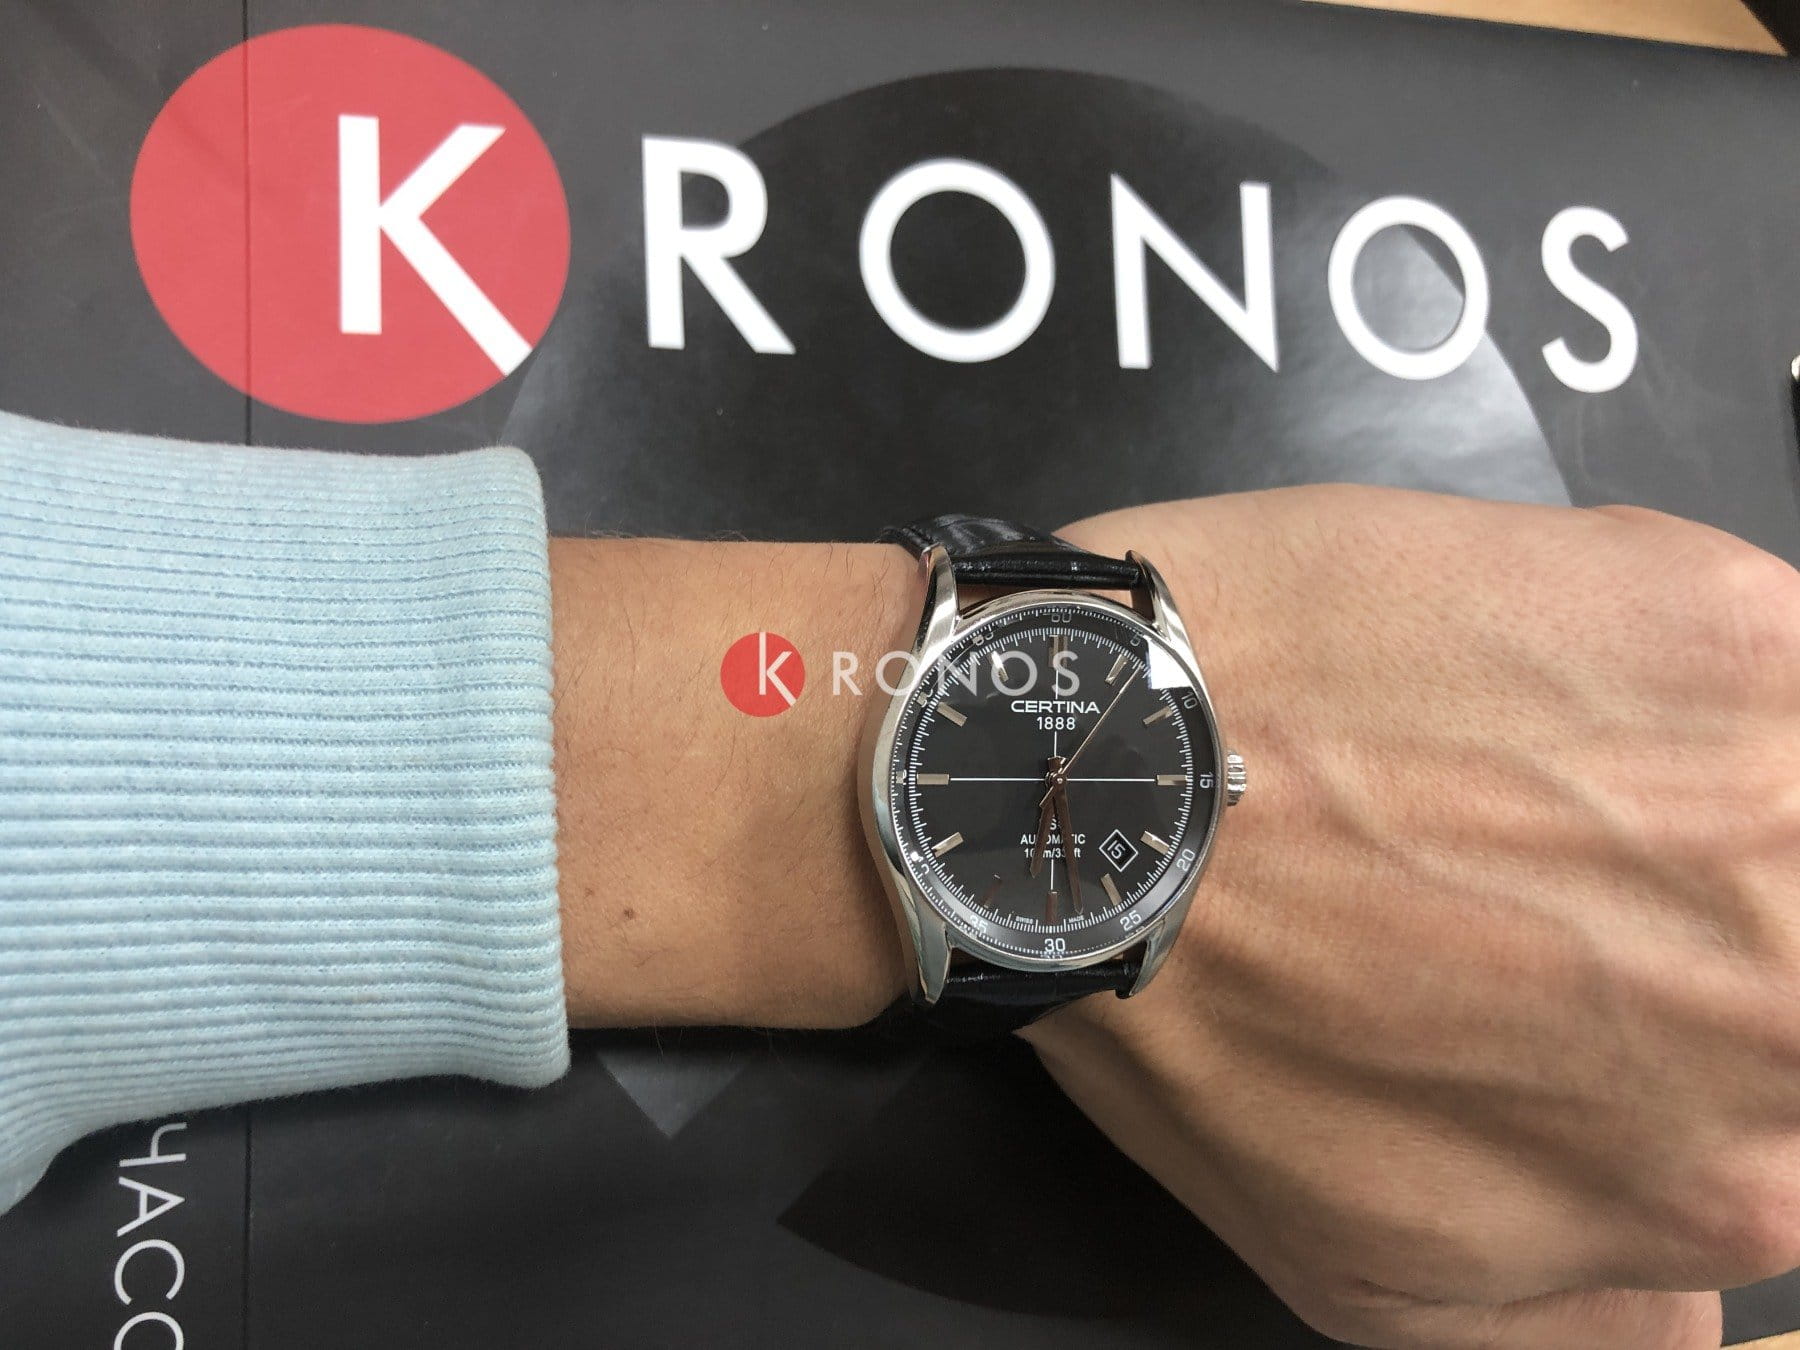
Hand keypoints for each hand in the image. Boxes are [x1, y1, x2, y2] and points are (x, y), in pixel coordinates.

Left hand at [1023, 486, 1799, 1348]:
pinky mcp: (1725, 624)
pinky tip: (1538, 675)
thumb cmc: (1208, 1018)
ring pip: (1798, 801)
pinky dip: (1676, 667)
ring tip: (1553, 774)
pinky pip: (1772, 658)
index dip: (1725, 1039)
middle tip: (1576, 877)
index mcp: (1738, 1178)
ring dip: (1715, 796)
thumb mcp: (1380, 1275)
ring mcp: (1777, 795)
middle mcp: (1796, 1003)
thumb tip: (1701, 1299)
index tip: (1627, 978)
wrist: (1101, 785)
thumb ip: (1593, 1315)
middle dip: (1727, 926)